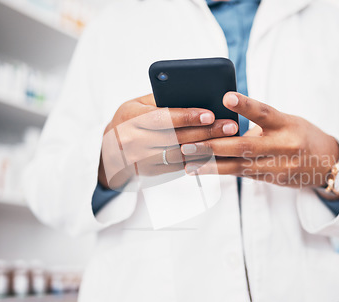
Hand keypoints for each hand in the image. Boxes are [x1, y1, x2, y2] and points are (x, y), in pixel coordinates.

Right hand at [99, 94, 238, 188]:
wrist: (108, 152)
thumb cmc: (129, 120)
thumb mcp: (137, 105)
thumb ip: (160, 99)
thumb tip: (193, 92)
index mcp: (131, 118)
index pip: (163, 117)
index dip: (187, 116)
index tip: (210, 113)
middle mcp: (134, 141)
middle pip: (176, 137)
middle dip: (206, 132)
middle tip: (230, 126)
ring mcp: (142, 160)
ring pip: (181, 154)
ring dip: (208, 147)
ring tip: (229, 139)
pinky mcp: (152, 172)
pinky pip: (180, 166)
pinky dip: (200, 159)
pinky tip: (217, 152)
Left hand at [181, 93, 338, 188]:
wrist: (327, 163)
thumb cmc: (299, 134)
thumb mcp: (286, 122)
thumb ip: (260, 123)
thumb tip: (223, 123)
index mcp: (287, 124)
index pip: (265, 112)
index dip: (245, 105)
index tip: (226, 97)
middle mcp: (284, 146)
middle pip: (245, 146)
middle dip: (213, 146)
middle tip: (187, 144)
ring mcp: (279, 166)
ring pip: (240, 166)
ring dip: (211, 165)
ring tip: (188, 163)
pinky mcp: (273, 180)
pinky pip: (244, 175)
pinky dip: (222, 171)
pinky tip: (203, 169)